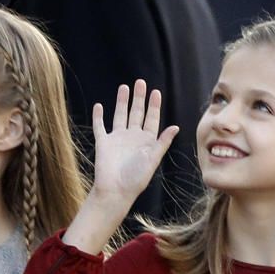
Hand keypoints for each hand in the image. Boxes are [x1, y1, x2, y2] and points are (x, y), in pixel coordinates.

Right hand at [91, 80, 178, 206]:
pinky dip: (98, 117)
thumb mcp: (153, 159)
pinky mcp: (104, 143)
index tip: (155, 92)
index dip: (154, 106)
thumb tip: (176, 127)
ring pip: (120, 116)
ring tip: (124, 87)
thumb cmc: (136, 179)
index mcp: (146, 142)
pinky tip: (99, 106)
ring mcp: (117, 139)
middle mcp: (132, 138)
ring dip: (122, 102)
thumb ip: (162, 142)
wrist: (115, 191)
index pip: (152, 119)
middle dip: (139, 98)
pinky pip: (100, 127)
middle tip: (140, 83)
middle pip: (137, 113)